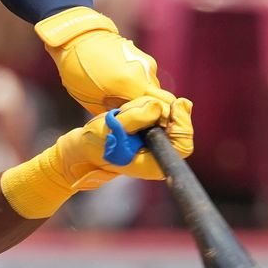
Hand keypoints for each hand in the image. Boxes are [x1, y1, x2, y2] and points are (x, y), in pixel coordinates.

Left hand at [35, 6, 175, 114]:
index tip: (150, 134)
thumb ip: (117, 113)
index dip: (159, 124)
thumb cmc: (78, 69)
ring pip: (155, 91)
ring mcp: (146, 63)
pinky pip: (148, 80)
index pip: (161, 110)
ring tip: (126, 106)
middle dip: (154, 114)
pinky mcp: (143, 58)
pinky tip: (124, 92)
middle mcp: (145, 72)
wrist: (77, 36)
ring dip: (145, 101)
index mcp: (132, 84)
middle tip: (137, 124)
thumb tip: (131, 126)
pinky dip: (141, 90)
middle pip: (161, 102)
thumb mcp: (93, 99)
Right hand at [53, 95, 193, 187]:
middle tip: (135, 107)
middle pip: (178, 126)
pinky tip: (127, 112)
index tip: (177, 105)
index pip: (183, 145)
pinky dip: (144, 106)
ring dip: (148, 107)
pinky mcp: (150, 131)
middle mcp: (158, 154)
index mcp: (153, 163)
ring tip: (123, 113)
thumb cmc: (95, 143)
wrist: (84, 147)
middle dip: (162, 110)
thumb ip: (135, 118)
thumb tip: (158, 106)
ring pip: (167, 115)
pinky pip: (157, 112)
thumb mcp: (112, 130)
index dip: (183, 124)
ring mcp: (155, 143)